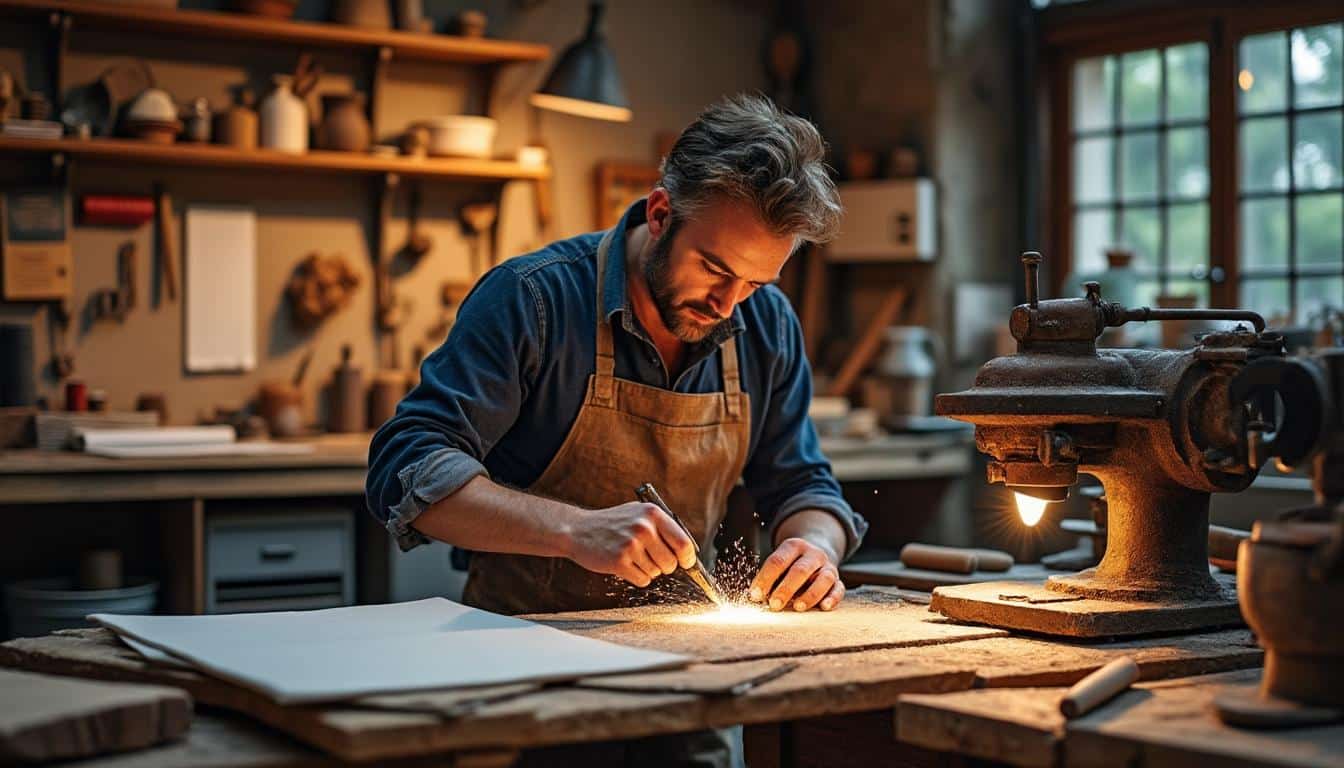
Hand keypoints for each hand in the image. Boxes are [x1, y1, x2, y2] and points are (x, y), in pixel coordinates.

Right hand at [563, 502, 697, 586]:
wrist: (578, 529)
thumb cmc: (612, 523)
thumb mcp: (638, 514)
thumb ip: (661, 527)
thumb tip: (688, 551)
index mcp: (652, 513)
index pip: (684, 543)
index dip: (687, 558)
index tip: (686, 563)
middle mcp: (644, 527)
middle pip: (671, 563)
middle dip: (665, 566)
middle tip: (651, 558)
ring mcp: (631, 545)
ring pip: (656, 573)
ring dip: (647, 570)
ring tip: (632, 556)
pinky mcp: (619, 561)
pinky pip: (642, 580)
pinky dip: (637, 577)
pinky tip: (625, 564)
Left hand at [748, 537, 843, 611]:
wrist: (815, 555)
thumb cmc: (790, 565)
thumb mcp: (779, 565)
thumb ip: (770, 579)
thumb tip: (756, 597)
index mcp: (793, 546)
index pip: (777, 561)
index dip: (765, 579)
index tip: (755, 595)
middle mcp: (813, 554)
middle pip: (800, 570)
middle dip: (786, 589)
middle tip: (774, 605)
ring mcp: (828, 566)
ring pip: (823, 579)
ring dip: (810, 595)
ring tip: (797, 607)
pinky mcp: (837, 580)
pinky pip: (838, 589)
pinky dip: (832, 598)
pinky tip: (824, 607)